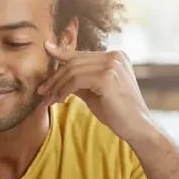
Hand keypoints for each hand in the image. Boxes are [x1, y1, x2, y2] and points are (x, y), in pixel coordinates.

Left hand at [37, 42, 155, 144]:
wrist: (137, 128)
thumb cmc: (116, 111)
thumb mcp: (93, 91)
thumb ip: (78, 80)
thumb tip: (56, 75)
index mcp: (115, 56)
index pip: (81, 55)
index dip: (61, 55)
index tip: (45, 51)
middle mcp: (115, 56)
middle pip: (74, 62)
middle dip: (55, 77)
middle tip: (42, 91)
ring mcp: (112, 65)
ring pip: (72, 71)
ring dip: (56, 86)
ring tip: (49, 100)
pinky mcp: (107, 77)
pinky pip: (75, 80)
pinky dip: (63, 90)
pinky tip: (58, 100)